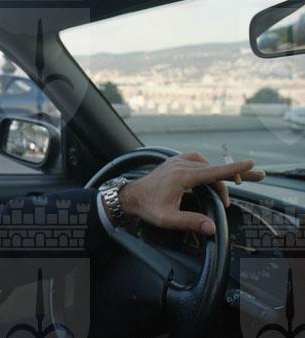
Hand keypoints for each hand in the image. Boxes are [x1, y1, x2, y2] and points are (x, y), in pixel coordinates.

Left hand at [117, 151, 264, 234]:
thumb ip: (190, 222)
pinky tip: (211, 177)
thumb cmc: (147, 208)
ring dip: (220, 175)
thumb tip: (212, 227)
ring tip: (228, 189)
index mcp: (181, 177)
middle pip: (214, 169)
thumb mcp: (167, 219)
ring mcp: (177, 161)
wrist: (130, 196)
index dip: (233, 169)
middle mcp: (180, 165)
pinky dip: (208, 168)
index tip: (250, 164)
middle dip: (235, 174)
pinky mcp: (175, 162)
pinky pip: (198, 161)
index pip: (213, 172)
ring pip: (208, 165)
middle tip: (258, 176)